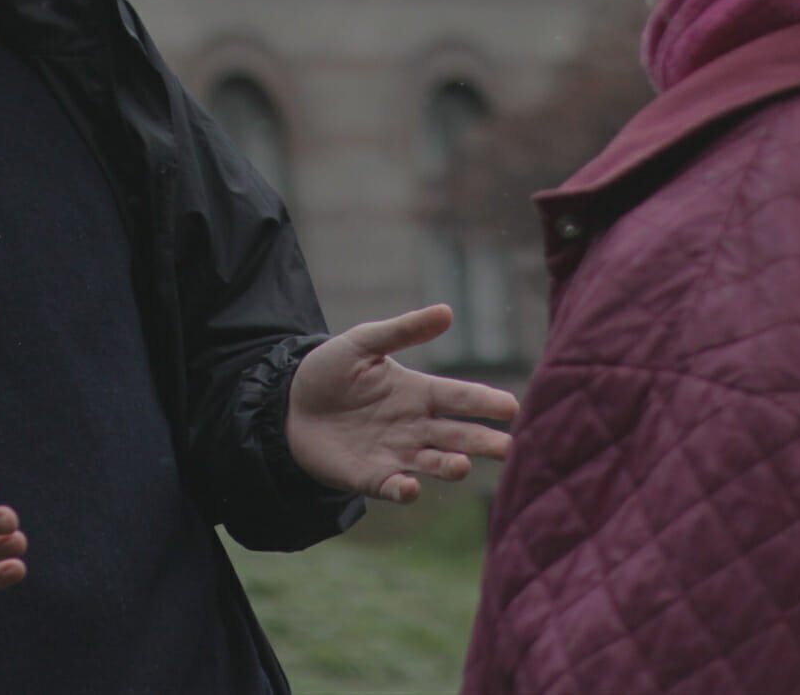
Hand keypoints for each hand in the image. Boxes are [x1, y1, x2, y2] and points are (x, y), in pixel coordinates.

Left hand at [286, 304, 518, 503]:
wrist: (288, 404)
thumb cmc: (330, 370)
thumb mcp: (364, 341)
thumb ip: (403, 329)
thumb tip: (448, 311)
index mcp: (418, 392)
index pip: (459, 397)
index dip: (484, 401)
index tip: (511, 407)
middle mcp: (415, 426)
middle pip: (457, 435)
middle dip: (483, 441)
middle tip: (508, 447)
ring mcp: (395, 454)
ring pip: (433, 463)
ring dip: (449, 466)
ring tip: (463, 465)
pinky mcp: (370, 476)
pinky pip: (392, 486)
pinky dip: (404, 489)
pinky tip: (411, 487)